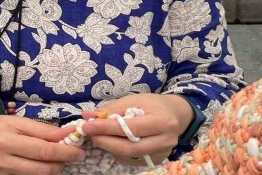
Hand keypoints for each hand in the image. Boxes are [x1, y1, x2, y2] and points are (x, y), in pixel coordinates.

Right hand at [0, 113, 85, 174]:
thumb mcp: (15, 121)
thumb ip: (41, 129)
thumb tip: (66, 134)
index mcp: (5, 140)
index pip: (43, 150)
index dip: (65, 152)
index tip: (79, 151)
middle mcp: (1, 161)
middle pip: (42, 169)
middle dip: (61, 163)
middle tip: (72, 155)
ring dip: (50, 169)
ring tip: (55, 159)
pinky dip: (35, 174)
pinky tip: (38, 165)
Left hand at [79, 93, 193, 166]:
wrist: (174, 115)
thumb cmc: (153, 105)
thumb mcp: (133, 99)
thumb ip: (111, 109)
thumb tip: (88, 116)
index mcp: (162, 121)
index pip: (130, 128)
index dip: (106, 128)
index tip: (87, 125)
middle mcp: (165, 140)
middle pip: (129, 147)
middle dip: (105, 141)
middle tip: (89, 134)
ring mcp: (162, 153)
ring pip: (129, 156)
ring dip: (109, 147)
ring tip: (99, 136)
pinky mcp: (156, 161)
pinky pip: (132, 160)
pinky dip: (118, 153)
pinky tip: (113, 143)